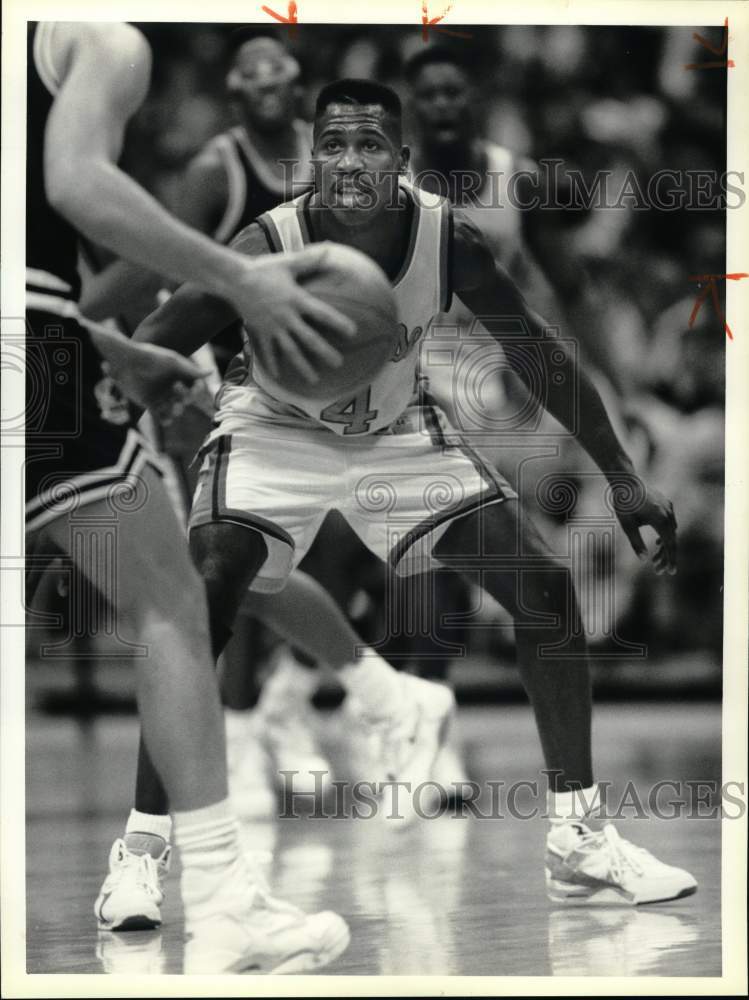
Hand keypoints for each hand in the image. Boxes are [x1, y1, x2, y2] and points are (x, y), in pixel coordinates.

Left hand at [99, 339, 208, 419]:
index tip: (195, 389)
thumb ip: (191, 370)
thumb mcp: (173, 362)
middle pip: (186, 399)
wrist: (126, 361)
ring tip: (174, 408)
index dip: (197, 391)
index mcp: (178, 376)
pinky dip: (165, 420)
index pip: (194, 387)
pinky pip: (160, 416)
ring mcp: (160, 395)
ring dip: (177, 411)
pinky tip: (166, 420)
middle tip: (179, 393)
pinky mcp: (148, 403)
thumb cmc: (150, 357)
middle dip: (186, 399)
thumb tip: (210, 372)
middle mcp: (170, 386)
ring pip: (174, 410)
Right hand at [223, 244, 355, 383]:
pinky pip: (267, 351)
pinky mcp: (259, 331)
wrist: (234, 279)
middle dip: (324, 352)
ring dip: (303, 366)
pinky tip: (279, 377)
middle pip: (308, 338)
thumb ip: (310, 260)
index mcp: (296, 300)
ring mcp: (272, 327)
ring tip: (314, 380)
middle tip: (338, 364)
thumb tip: (329, 249)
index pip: (321, 313)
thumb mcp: (288, 263)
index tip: (353, 332)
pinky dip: (272, 364)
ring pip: (290, 351)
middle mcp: (286, 317)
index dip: (337, 322)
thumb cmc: (263, 269)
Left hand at [611, 476, 677, 573]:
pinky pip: (670, 522)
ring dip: (665, 545)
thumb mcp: (627, 526)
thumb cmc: (624, 504)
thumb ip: (636, 543)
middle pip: (671, 540)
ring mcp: (669, 507)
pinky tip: (658, 541)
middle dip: (666, 556)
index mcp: (660, 520)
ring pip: (671, 531)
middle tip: (658, 570)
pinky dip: (666, 533)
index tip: (670, 572)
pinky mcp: (666, 503)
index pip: (669, 545)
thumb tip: (643, 560)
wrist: (626, 481)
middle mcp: (668, 514)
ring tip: (656, 559)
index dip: (670, 560)